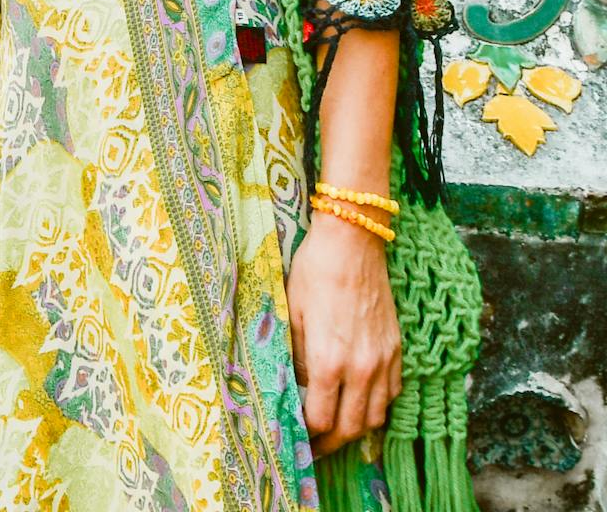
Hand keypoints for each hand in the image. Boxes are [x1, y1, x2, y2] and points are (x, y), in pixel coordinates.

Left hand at [288, 214, 402, 456]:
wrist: (353, 243)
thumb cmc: (315, 272)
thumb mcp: (292, 313)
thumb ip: (296, 357)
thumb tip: (296, 387)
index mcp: (329, 361)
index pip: (322, 419)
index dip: (309, 436)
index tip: (298, 440)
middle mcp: (361, 369)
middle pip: (351, 428)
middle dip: (332, 444)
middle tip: (316, 447)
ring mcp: (383, 362)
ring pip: (375, 417)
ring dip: (356, 429)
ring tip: (338, 429)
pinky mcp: (397, 351)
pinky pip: (391, 394)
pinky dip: (377, 407)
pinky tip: (361, 401)